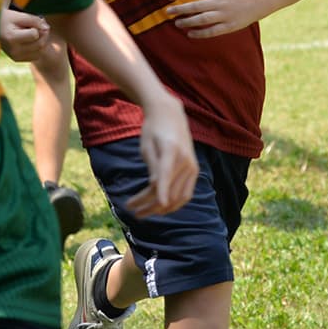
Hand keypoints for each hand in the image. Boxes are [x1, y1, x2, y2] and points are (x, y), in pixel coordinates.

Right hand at [0, 7, 50, 61]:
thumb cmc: (7, 20)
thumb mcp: (19, 16)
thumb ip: (34, 20)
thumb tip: (47, 28)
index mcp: (11, 38)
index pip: (35, 34)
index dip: (36, 27)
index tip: (29, 23)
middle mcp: (13, 51)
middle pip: (40, 44)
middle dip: (43, 33)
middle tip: (37, 26)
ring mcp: (15, 57)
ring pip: (40, 51)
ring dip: (41, 41)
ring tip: (33, 32)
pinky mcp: (17, 60)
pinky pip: (36, 56)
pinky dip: (37, 48)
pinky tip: (30, 40)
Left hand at [126, 97, 197, 216]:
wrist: (170, 116)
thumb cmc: (153, 130)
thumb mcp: (147, 146)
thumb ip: (152, 166)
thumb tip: (154, 187)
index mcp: (171, 149)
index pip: (167, 174)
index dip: (163, 191)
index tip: (159, 205)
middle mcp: (185, 159)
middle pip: (170, 189)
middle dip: (151, 205)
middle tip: (133, 211)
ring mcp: (192, 166)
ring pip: (178, 196)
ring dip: (161, 208)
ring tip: (143, 212)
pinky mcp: (194, 170)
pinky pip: (186, 193)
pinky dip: (174, 203)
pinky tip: (160, 208)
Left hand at [166, 0, 264, 38]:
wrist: (259, 0)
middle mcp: (220, 2)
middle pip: (197, 6)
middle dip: (181, 9)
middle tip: (168, 12)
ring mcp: (225, 14)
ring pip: (203, 19)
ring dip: (188, 21)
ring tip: (177, 23)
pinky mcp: (230, 25)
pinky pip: (213, 31)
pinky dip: (200, 33)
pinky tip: (190, 34)